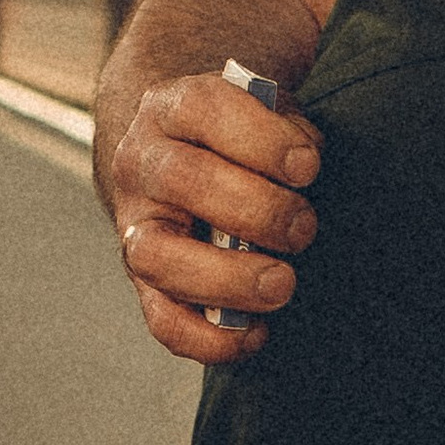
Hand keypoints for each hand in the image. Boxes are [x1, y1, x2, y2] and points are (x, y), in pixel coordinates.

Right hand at [108, 71, 320, 367]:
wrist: (178, 156)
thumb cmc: (244, 138)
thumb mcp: (266, 113)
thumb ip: (289, 130)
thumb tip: (307, 169)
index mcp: (174, 106)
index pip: (204, 108)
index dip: (260, 139)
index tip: (308, 166)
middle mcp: (143, 161)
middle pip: (182, 180)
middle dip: (256, 210)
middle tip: (303, 229)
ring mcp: (136, 223)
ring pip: (156, 254)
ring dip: (227, 276)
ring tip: (283, 283)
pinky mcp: (144, 280)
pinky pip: (161, 318)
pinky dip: (208, 338)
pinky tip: (257, 334)